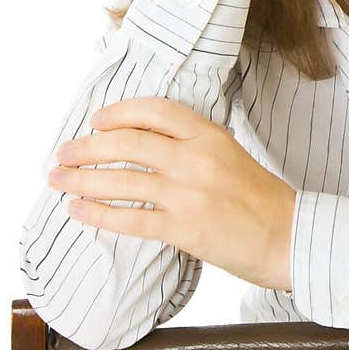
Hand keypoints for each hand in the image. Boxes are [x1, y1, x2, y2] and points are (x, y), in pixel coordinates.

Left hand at [48, 97, 296, 291]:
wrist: (290, 238)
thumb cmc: (263, 201)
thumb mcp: (232, 156)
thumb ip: (194, 147)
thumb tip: (146, 146)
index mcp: (211, 135)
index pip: (156, 111)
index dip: (119, 113)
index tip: (96, 120)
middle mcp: (197, 159)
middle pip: (128, 143)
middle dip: (87, 147)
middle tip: (64, 153)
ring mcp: (189, 193)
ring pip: (121, 180)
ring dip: (82, 179)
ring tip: (59, 180)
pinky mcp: (183, 228)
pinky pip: (129, 219)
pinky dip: (97, 214)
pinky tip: (78, 211)